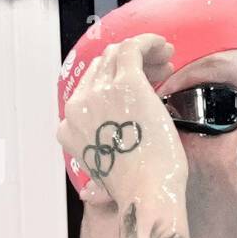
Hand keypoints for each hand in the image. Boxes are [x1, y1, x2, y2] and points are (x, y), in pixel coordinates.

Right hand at [57, 34, 186, 204]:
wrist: (147, 193)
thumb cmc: (136, 191)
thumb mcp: (105, 183)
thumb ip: (97, 181)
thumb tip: (91, 195)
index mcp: (69, 128)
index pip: (89, 89)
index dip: (114, 82)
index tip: (142, 88)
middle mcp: (77, 106)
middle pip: (103, 68)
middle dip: (132, 66)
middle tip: (160, 71)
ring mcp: (99, 92)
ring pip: (118, 55)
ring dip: (144, 55)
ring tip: (167, 61)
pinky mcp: (126, 83)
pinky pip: (133, 47)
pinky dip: (149, 42)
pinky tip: (165, 46)